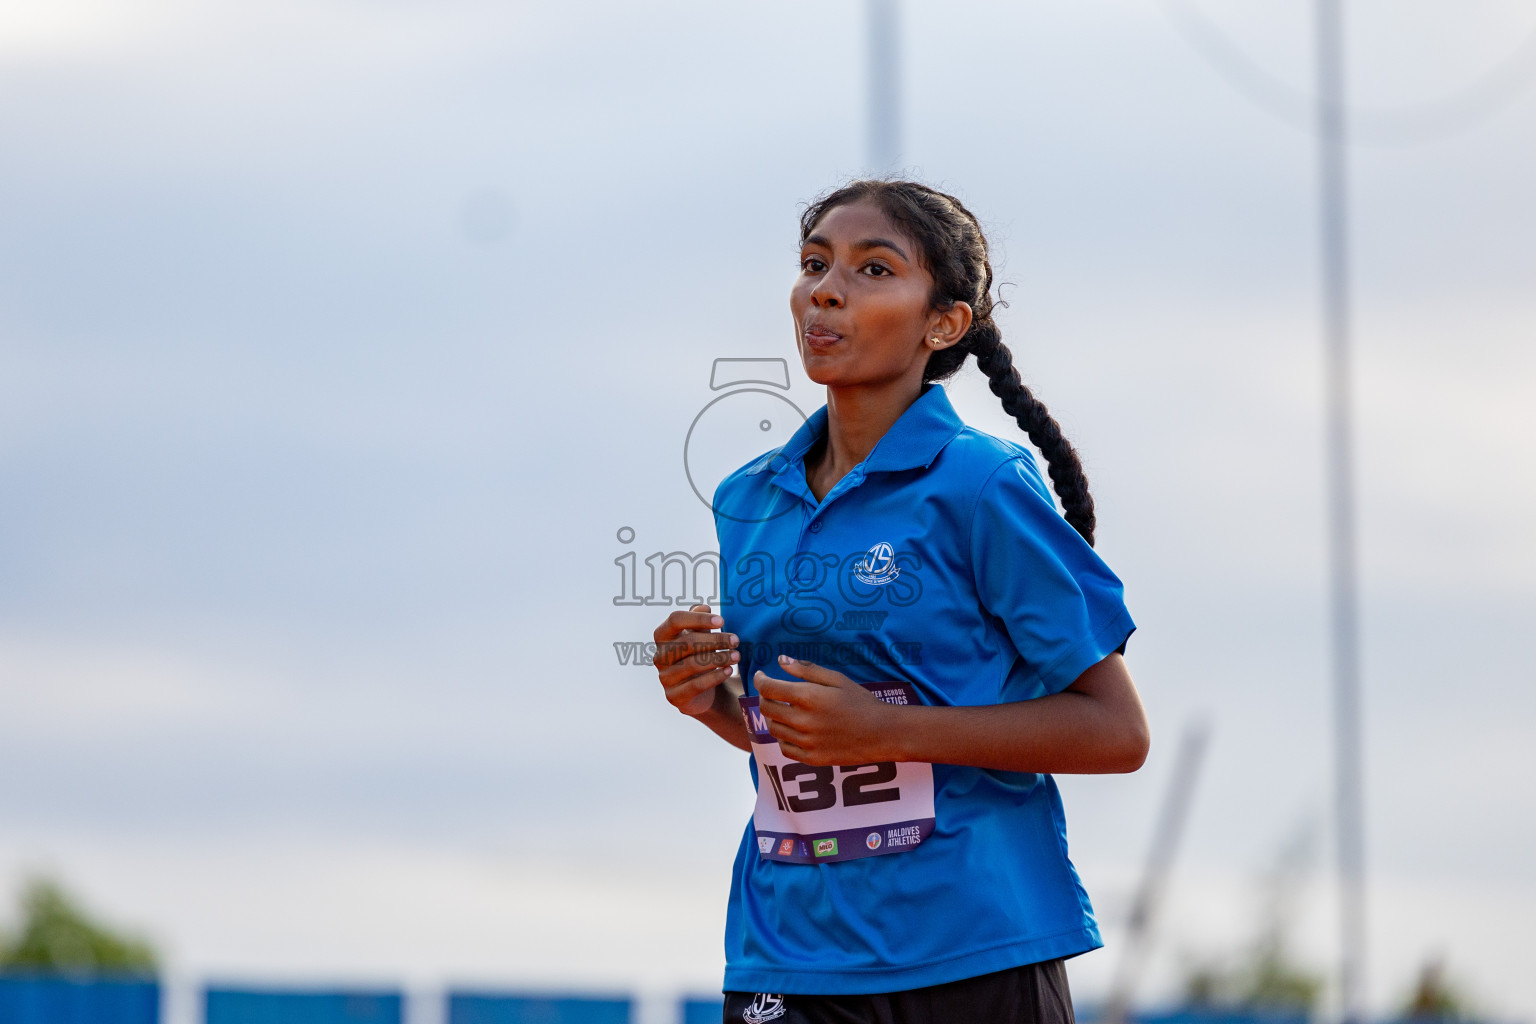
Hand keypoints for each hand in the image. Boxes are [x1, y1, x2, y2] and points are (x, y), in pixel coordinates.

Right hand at [652, 604, 739, 716]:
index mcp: (662, 636)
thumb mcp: (699, 634)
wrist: (698, 690)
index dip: (698, 619)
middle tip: (735, 640)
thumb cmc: (698, 654)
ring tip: (737, 656)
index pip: (675, 620)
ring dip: (719, 658)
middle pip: (687, 642)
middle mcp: (659, 656)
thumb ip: (698, 619)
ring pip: (692, 664)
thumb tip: (704, 607)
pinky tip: (729, 670)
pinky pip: (696, 685)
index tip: (722, 621)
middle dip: (715, 640)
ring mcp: (664, 677)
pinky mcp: (674, 696)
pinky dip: (715, 677)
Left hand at [754, 655, 900, 764]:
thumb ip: (806, 670)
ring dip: (773, 717)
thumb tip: (781, 660)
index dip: (760, 680)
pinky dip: (783, 737)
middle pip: (766, 709)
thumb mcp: (837, 679)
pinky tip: (792, 729)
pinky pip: (785, 748)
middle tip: (772, 692)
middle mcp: (804, 721)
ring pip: (773, 729)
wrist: (882, 733)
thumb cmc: (861, 702)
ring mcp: (807, 742)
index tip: (761, 676)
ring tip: (784, 710)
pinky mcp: (812, 758)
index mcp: (809, 697)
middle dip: (764, 697)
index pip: (769, 688)